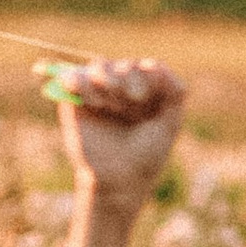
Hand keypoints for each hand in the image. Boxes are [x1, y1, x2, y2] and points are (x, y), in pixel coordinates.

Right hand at [52, 57, 185, 208]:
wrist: (119, 181)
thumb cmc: (147, 155)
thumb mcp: (169, 125)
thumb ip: (173, 93)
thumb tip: (159, 66)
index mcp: (147, 89)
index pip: (147, 67)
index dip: (146, 75)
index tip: (144, 96)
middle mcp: (123, 87)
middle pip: (123, 66)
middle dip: (126, 79)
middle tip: (131, 100)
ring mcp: (99, 92)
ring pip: (98, 66)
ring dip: (104, 78)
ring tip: (104, 104)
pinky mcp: (75, 101)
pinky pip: (71, 77)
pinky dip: (76, 80)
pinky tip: (87, 99)